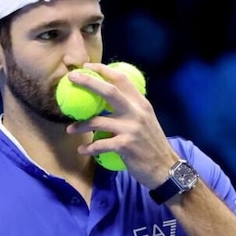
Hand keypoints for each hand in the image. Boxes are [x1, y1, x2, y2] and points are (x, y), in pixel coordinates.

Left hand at [67, 63, 178, 188]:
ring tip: (70, 129)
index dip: (103, 70)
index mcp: (141, 104)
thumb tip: (110, 99)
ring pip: (98, 121)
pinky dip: (89, 148)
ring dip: (81, 125)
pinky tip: (82, 150)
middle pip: (109, 92)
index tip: (87, 66)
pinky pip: (100, 144)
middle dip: (88, 82)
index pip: (122, 79)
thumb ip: (131, 109)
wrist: (165, 168)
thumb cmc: (152, 145)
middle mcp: (137, 113)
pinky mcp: (125, 146)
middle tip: (71, 78)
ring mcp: (131, 129)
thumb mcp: (146, 121)